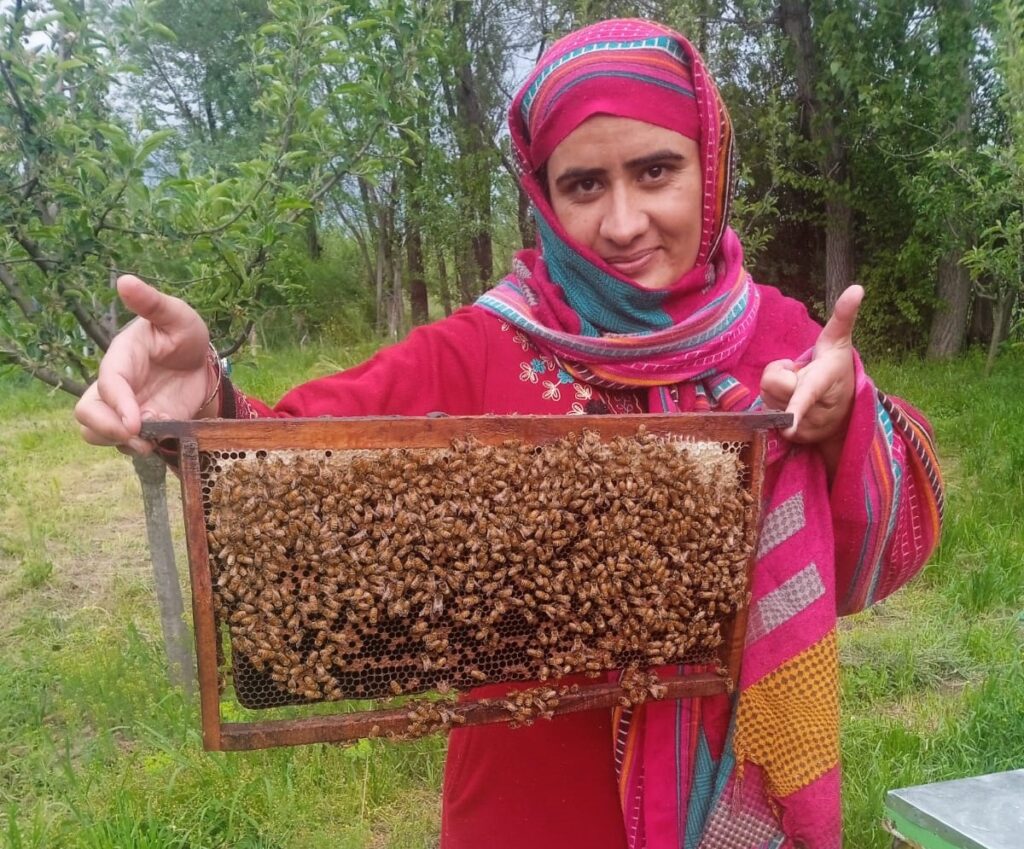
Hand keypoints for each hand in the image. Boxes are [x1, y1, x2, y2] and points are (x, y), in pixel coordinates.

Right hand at [74, 275, 213, 454]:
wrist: (200, 363)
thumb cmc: (183, 334)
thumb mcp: (177, 315)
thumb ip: (152, 303)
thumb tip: (125, 280)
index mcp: (121, 358)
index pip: (108, 384)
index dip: (117, 404)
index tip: (135, 422)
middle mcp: (115, 386)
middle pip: (86, 415)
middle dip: (106, 430)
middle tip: (138, 438)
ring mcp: (125, 409)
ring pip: (98, 434)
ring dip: (123, 444)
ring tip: (154, 440)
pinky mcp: (141, 426)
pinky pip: (129, 444)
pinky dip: (145, 445)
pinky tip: (168, 436)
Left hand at [760, 285, 862, 453]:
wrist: (846, 412)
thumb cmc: (837, 371)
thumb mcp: (838, 342)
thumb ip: (843, 316)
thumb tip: (857, 287)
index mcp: (825, 381)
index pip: (807, 393)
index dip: (797, 407)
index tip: (790, 423)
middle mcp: (817, 409)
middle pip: (771, 384)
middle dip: (781, 375)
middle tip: (801, 375)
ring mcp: (806, 427)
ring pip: (767, 400)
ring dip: (778, 393)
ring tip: (799, 391)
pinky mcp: (795, 438)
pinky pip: (767, 417)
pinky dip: (777, 408)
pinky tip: (793, 408)